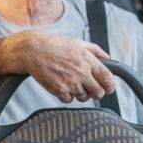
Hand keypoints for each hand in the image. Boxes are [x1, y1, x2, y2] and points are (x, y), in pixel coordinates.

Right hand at [0, 32, 115, 102]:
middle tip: (89, 87)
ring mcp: (70, 83)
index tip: (107, 87)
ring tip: (71, 82)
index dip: (110, 86)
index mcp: (89, 61)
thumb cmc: (55, 46)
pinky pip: (69, 100)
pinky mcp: (59, 90)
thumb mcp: (78, 43)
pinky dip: (66, 95)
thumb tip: (108, 59)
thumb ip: (96, 51)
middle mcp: (81, 73)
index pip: (108, 80)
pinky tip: (61, 84)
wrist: (32, 51)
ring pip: (84, 98)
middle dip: (96, 92)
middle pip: (99, 93)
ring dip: (80, 93)